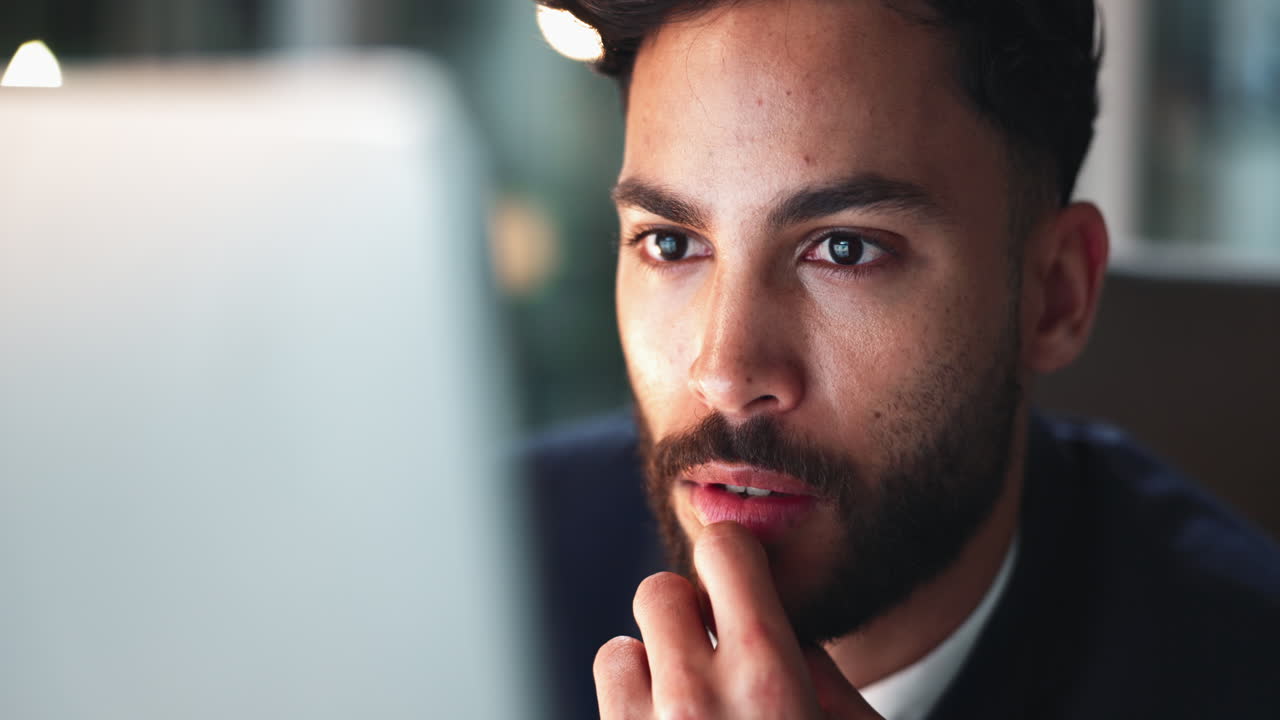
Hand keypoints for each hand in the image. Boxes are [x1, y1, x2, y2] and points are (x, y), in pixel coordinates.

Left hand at [594, 522, 884, 718]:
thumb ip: (827, 679)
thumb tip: (795, 635)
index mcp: (768, 680)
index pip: (725, 549)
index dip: (734, 559)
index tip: (740, 582)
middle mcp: (695, 700)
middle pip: (659, 591)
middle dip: (687, 615)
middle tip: (716, 656)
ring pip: (619, 650)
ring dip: (651, 669)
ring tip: (689, 708)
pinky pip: (607, 696)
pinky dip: (629, 709)